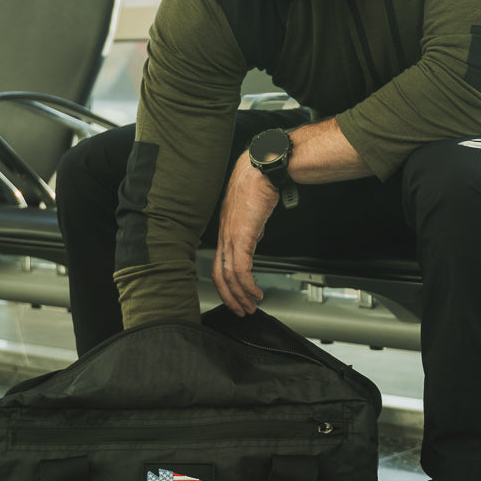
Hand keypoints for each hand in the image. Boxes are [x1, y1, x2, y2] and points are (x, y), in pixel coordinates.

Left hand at [213, 151, 279, 315]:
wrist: (261, 169)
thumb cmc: (257, 183)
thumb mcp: (251, 213)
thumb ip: (250, 229)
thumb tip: (253, 239)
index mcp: (226, 231)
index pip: (218, 265)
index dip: (226, 285)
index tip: (236, 297)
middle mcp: (224, 236)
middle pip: (219, 275)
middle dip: (230, 297)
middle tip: (241, 310)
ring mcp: (231, 236)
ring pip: (230, 276)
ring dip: (241, 295)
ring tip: (252, 305)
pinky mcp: (242, 235)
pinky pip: (241, 268)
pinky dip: (248, 284)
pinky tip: (255, 292)